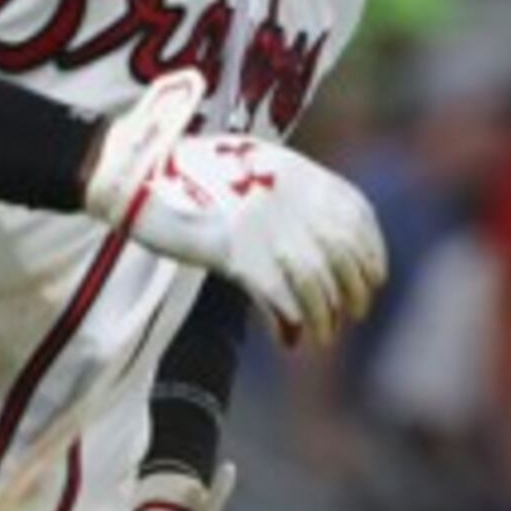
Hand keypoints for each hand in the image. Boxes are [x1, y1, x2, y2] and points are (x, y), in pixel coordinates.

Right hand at [82, 76, 385, 345]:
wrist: (135, 173)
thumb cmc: (184, 177)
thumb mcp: (245, 172)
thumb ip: (283, 198)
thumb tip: (311, 250)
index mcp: (293, 171)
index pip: (356, 212)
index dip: (372, 250)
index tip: (375, 278)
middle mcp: (286, 195)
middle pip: (342, 251)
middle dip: (355, 288)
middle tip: (353, 313)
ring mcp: (261, 223)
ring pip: (316, 281)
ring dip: (325, 316)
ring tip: (323, 335)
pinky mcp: (235, 250)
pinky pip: (280, 296)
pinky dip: (292, 322)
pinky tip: (292, 339)